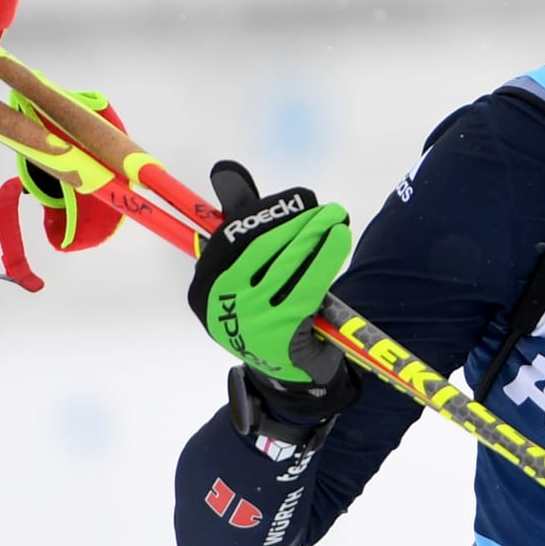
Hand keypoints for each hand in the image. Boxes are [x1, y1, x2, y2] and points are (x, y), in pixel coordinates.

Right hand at [187, 161, 357, 429]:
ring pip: (283, 261)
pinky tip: (339, 239)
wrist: (292, 376)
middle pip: (258, 245)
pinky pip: (304, 284)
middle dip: (295, 219)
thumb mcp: (254, 271)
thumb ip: (242, 222)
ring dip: (314, 232)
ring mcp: (246, 319)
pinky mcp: (276, 332)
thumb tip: (224, 169)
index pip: (231, 235)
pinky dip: (325, 257)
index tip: (298, 199)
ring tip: (336, 218)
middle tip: (326, 208)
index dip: (265, 210)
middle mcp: (218, 302)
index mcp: (205, 285)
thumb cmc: (273, 312)